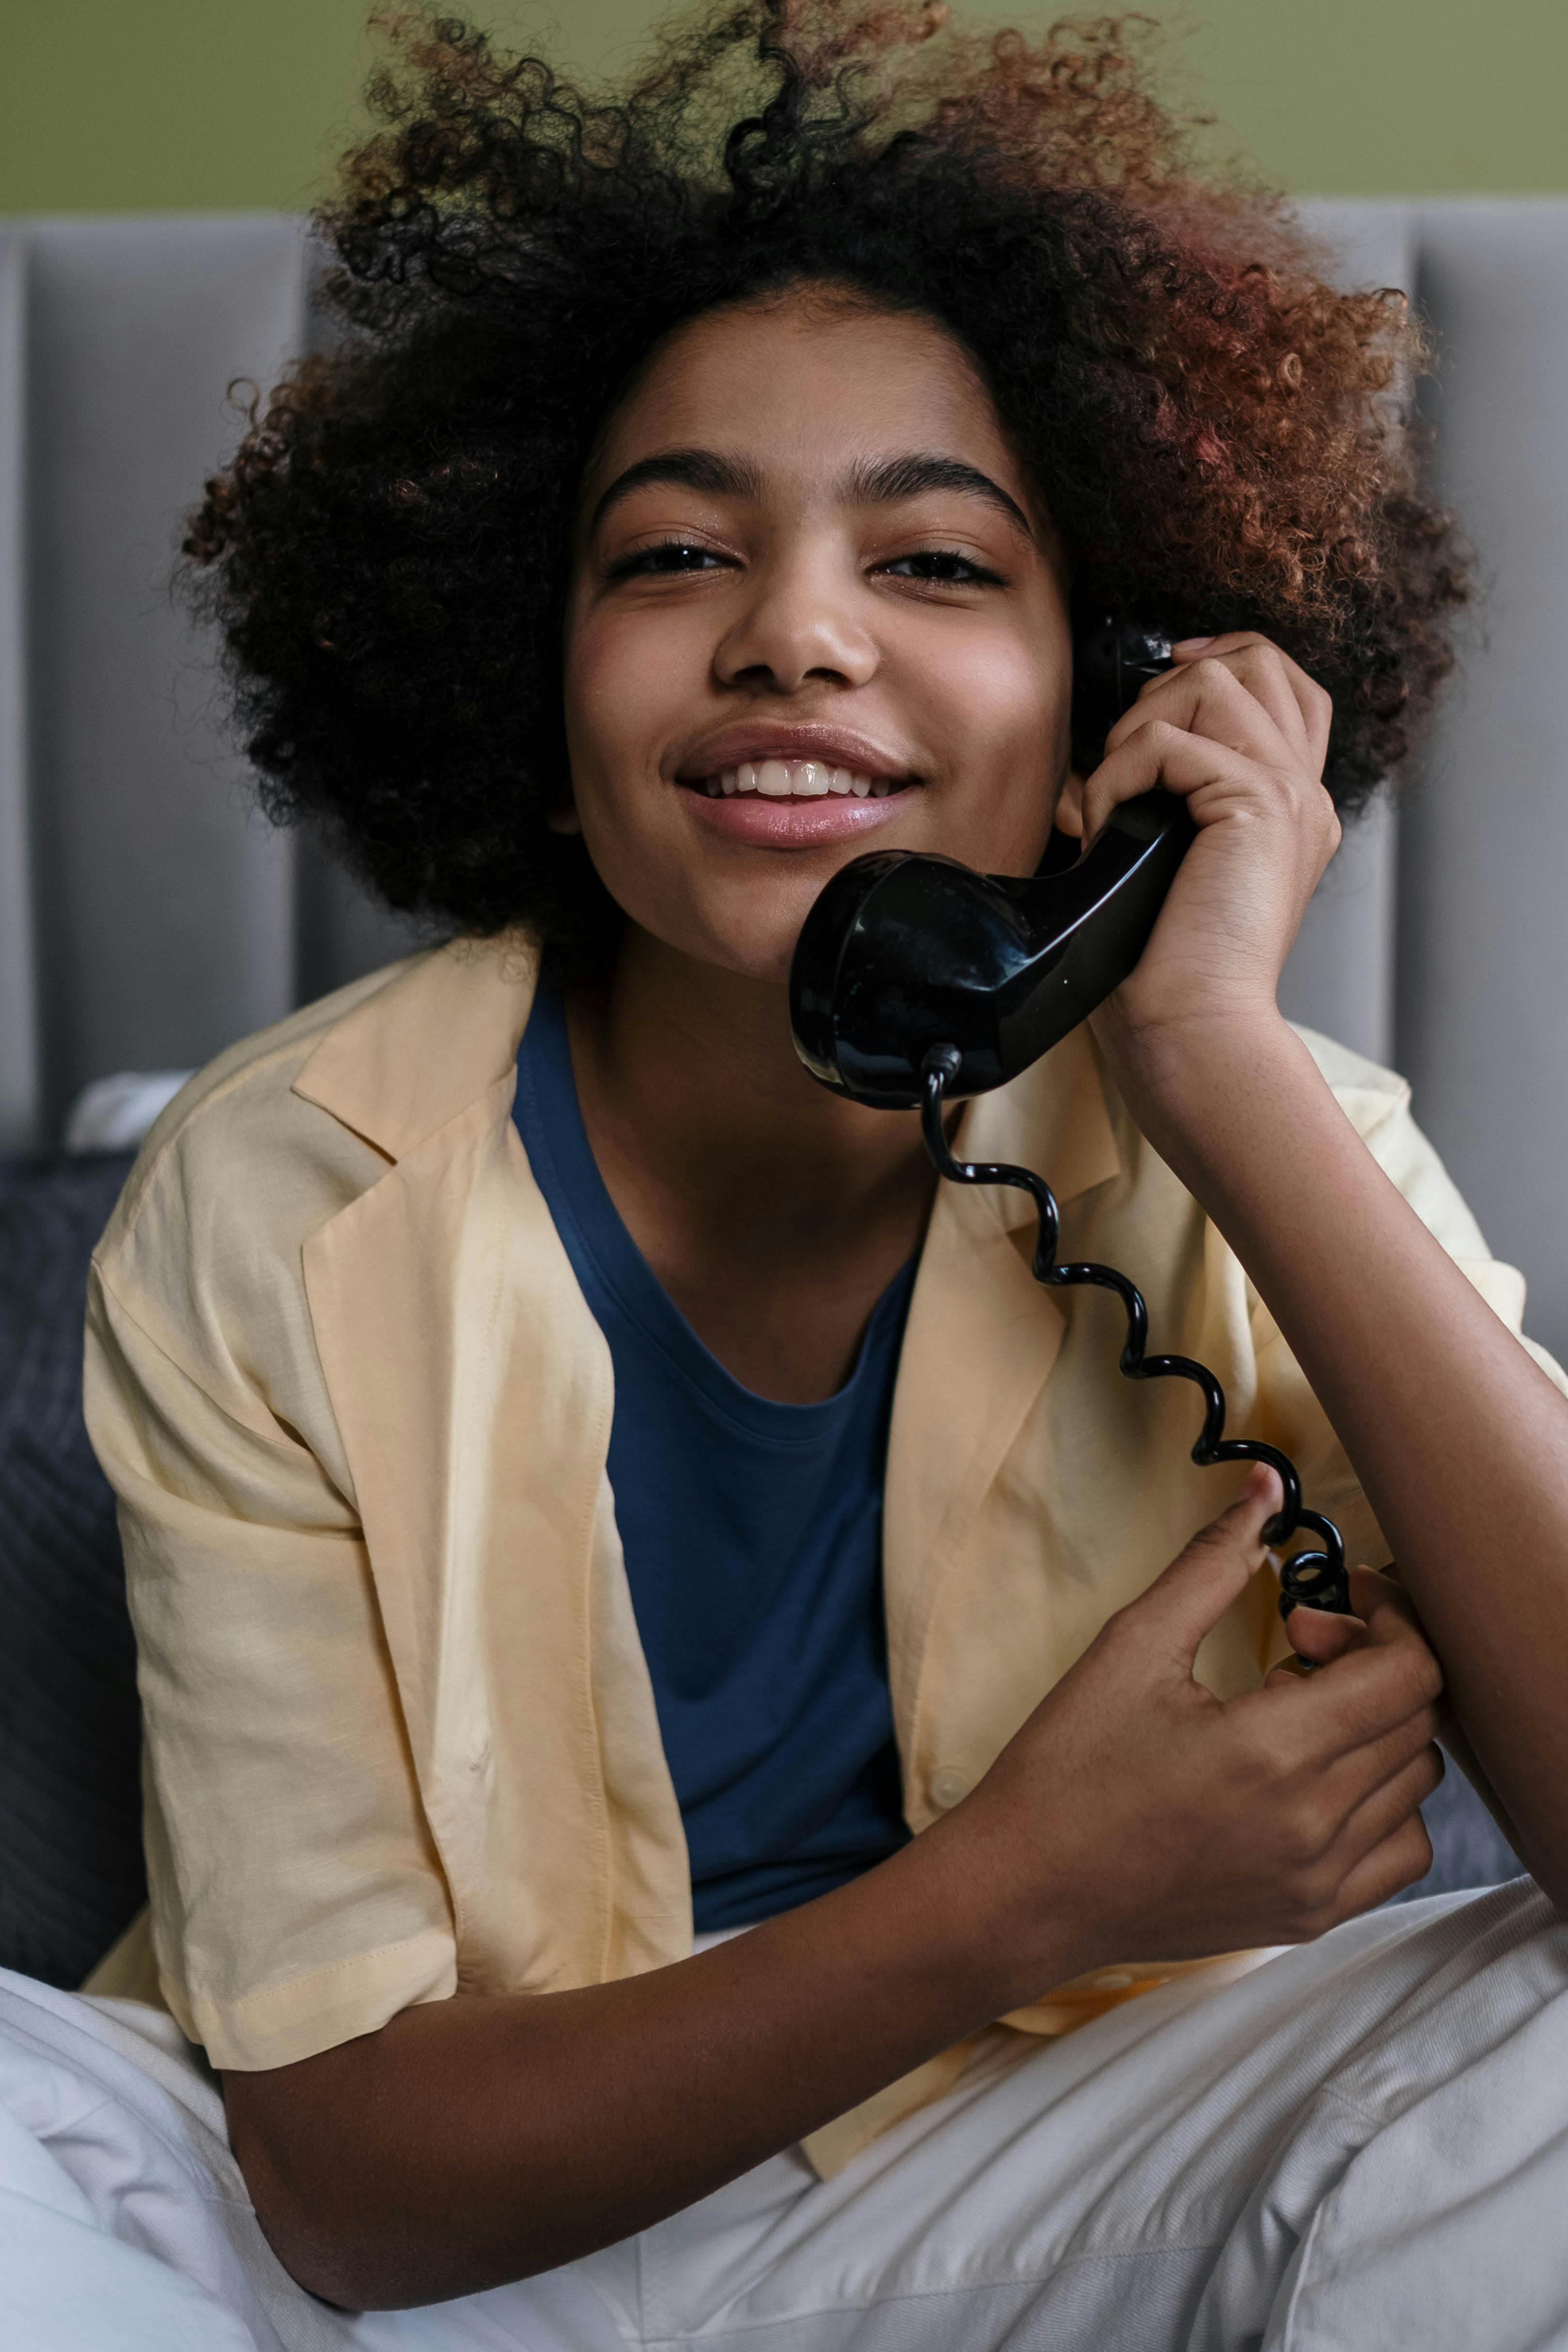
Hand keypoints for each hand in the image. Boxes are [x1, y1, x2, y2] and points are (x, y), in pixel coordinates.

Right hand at [940, 1465, 1442, 1999]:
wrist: (1028, 1891)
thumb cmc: (1069, 1765)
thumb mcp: (1133, 1645)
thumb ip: (1212, 1561)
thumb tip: (1267, 1486)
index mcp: (1274, 1749)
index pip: (1410, 1671)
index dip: (1391, 1616)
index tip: (1339, 1598)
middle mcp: (1314, 1822)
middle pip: (1418, 1718)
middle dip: (1373, 1658)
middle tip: (1297, 1642)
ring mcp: (1320, 1880)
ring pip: (1417, 1780)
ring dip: (1377, 1727)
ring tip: (1296, 1712)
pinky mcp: (1312, 1915)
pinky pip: (1403, 1849)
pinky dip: (1382, 1800)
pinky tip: (1314, 1776)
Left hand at [1066, 632, 1339, 1081]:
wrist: (1194, 1032)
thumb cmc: (1164, 974)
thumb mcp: (1160, 869)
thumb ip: (1152, 807)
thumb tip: (1087, 773)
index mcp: (1291, 808)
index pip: (1281, 685)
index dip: (1217, 663)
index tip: (1150, 704)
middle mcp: (1303, 793)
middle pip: (1255, 661)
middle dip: (1168, 689)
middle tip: (1123, 762)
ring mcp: (1289, 794)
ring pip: (1211, 683)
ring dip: (1138, 729)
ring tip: (1114, 801)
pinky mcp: (1258, 803)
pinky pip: (1169, 739)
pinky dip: (1118, 773)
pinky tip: (1103, 827)